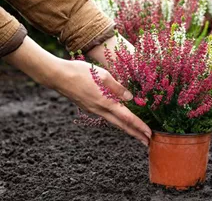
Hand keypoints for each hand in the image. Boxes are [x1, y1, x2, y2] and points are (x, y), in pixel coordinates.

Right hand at [3, 36, 150, 145]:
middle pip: (122, 125)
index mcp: (106, 102)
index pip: (127, 118)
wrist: (58, 76)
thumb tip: (130, 97)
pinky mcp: (88, 107)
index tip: (150, 134)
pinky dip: (117, 121)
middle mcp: (100, 110)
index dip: (140, 126)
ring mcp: (93, 110)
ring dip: (127, 129)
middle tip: (147, 142)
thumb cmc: (81, 72)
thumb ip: (118, 87)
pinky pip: (106, 116)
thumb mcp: (103, 75)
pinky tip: (120, 120)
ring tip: (137, 134)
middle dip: (136, 134)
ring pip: (114, 122)